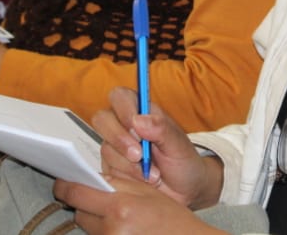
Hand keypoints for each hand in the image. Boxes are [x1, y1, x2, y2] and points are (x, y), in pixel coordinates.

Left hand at [53, 176, 221, 234]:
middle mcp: (112, 229)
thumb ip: (116, 183)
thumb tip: (89, 177)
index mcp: (119, 207)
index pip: (76, 193)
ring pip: (88, 229)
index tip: (61, 183)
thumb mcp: (145, 191)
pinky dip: (104, 233)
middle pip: (79, 214)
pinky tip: (122, 228)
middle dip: (85, 205)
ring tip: (118, 217)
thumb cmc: (170, 216)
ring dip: (96, 221)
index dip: (65, 186)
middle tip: (100, 201)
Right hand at [92, 87, 223, 210]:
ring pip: (106, 148)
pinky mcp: (111, 169)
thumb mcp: (179, 144)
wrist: (185, 191)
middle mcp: (124, 127)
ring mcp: (115, 148)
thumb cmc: (183, 161)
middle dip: (119, 138)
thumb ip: (161, 129)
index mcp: (141, 112)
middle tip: (139, 154)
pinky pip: (108, 171)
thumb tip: (138, 120)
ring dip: (129, 164)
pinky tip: (144, 181)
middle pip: (102, 119)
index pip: (119, 97)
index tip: (136, 127)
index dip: (123, 109)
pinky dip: (127, 177)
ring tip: (153, 173)